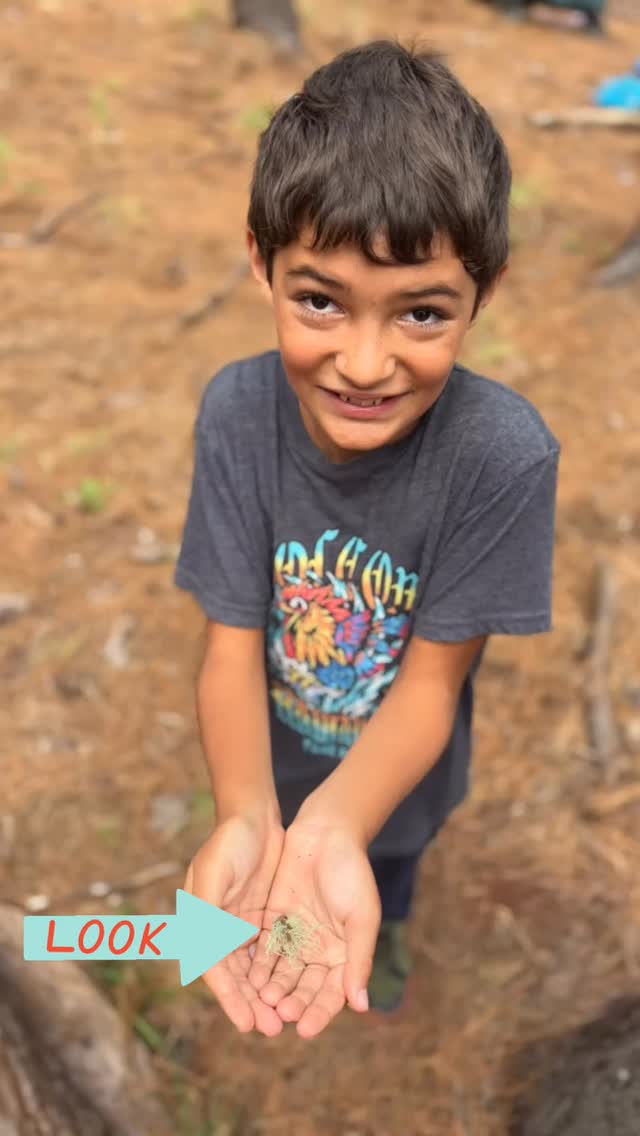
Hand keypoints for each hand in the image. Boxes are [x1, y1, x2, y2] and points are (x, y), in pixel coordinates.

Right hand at [183, 812, 285, 1035]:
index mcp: (201, 923)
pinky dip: (277, 973)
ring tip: (284, 1020)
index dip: (231, 999)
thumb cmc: (229, 842)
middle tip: (272, 1030)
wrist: (254, 816)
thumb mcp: (215, 874)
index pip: (217, 970)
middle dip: (251, 1004)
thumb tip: (205, 953)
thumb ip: (208, 911)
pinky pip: (269, 953)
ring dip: (265, 995)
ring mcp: (240, 925)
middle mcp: (218, 930)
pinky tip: (293, 991)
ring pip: (253, 970)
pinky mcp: (260, 918)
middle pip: (236, 977)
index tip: (247, 1024)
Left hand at [247, 819, 380, 1037]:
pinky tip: (249, 979)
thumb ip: (359, 960)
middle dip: (292, 1004)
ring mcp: (295, 936)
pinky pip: (264, 949)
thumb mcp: (361, 917)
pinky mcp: (274, 919)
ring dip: (273, 989)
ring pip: (281, 973)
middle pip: (304, 988)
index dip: (319, 1013)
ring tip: (263, 1002)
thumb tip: (361, 1006)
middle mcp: (319, 950)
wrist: (327, 832)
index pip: (331, 993)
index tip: (304, 1029)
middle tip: (278, 1018)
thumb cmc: (352, 873)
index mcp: (345, 953)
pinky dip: (258, 965)